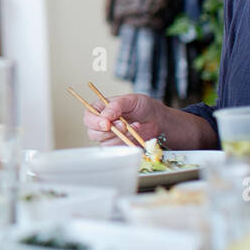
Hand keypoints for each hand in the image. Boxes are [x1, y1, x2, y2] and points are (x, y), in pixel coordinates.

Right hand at [81, 91, 216, 150]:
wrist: (160, 121)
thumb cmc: (145, 107)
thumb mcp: (131, 100)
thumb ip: (116, 105)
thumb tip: (105, 116)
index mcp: (100, 109)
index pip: (88, 116)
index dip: (95, 121)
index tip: (107, 124)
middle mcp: (101, 123)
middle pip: (93, 132)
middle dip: (111, 130)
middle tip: (125, 125)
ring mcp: (109, 137)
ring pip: (106, 142)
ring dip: (122, 136)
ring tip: (135, 126)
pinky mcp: (118, 147)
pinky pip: (118, 149)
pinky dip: (128, 142)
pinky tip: (137, 135)